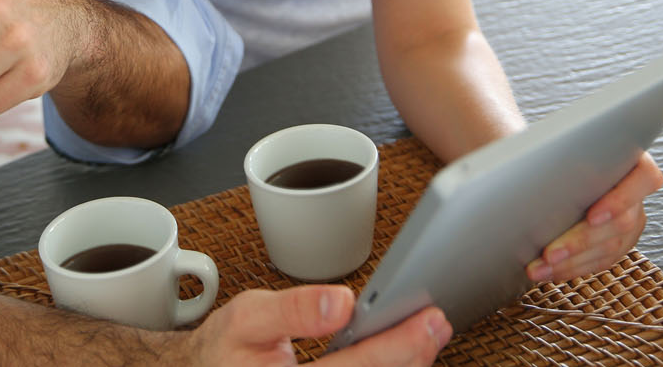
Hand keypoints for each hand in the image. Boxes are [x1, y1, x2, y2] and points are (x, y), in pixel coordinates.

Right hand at [191, 286, 449, 365]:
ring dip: (406, 365)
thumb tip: (341, 302)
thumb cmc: (225, 350)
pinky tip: (401, 352)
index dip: (398, 345)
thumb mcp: (248, 317)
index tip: (428, 319)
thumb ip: (294, 310)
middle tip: (437, 321)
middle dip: (414, 354)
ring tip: (426, 333)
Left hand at [526, 151, 662, 281]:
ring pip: (610, 247)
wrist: (549, 159)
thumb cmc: (552, 145)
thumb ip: (560, 150)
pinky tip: (549, 271)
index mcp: (632, 157)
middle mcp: (637, 191)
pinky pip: (600, 260)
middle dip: (581, 241)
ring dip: (572, 262)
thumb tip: (534, 165)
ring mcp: (631, 218)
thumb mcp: (558, 141)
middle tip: (550, 253)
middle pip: (621, 222)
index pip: (644, 178)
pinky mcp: (618, 240)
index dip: (620, 199)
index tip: (592, 216)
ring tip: (538, 267)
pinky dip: (572, 268)